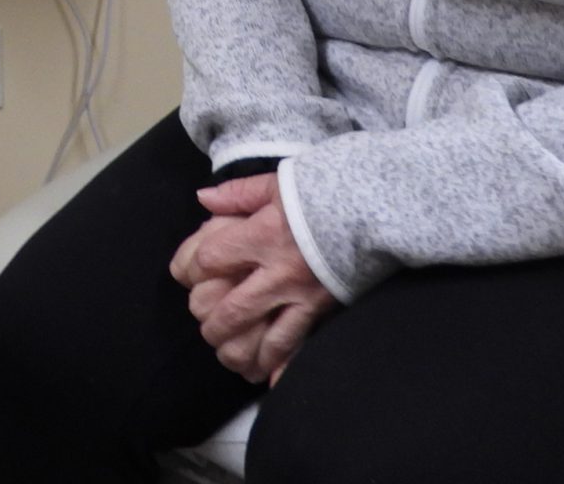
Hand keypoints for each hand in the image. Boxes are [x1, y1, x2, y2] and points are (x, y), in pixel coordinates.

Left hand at [169, 175, 337, 384]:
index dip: (192, 268)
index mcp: (263, 236)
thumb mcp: (277, 183)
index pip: (212, 259)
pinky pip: (301, 347)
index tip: (188, 273)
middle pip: (233, 310)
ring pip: (265, 339)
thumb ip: (237, 194)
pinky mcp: (325, 311)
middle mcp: (280, 272)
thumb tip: (202, 199)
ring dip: (242, 353)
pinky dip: (283, 368)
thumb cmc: (322, 192)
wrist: (375, 208)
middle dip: (213, 324)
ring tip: (229, 356)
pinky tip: (268, 380)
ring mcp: (304, 297)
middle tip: (206, 328)